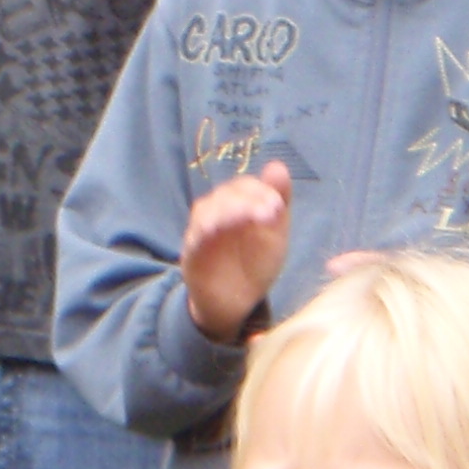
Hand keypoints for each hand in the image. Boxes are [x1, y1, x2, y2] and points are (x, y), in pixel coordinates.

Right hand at [183, 161, 289, 344]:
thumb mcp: (274, 235)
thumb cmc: (255, 263)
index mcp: (238, 205)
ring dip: (225, 210)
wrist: (235, 302)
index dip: (260, 191)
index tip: (277, 206)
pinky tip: (213, 230)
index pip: (244, 186)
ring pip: (206, 211)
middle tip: (268, 214)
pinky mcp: (191, 254)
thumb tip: (278, 165)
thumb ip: (277, 201)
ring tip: (243, 217)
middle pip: (225, 195)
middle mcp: (216, 213)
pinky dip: (201, 232)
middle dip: (246, 201)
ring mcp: (201, 232)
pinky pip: (193, 239)